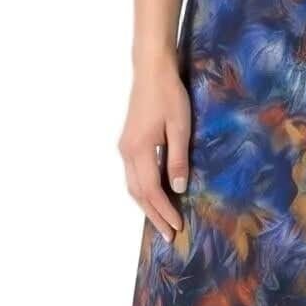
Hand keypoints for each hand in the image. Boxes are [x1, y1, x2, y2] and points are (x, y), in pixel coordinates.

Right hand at [119, 58, 190, 240]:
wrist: (151, 71)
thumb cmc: (169, 95)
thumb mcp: (180, 127)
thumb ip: (177, 159)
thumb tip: (178, 188)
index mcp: (139, 150)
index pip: (150, 191)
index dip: (163, 211)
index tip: (176, 227)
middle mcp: (127, 152)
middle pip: (137, 193)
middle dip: (153, 215)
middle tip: (168, 235)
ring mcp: (125, 147)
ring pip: (132, 185)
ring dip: (146, 205)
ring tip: (162, 221)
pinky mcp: (128, 142)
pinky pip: (133, 175)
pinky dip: (143, 191)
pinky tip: (154, 196)